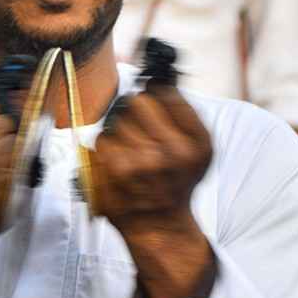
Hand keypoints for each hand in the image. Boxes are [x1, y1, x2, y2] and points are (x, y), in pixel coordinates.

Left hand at [90, 84, 213, 297]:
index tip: (151, 94)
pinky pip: (98, 142)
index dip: (153, 91)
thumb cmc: (177, 181)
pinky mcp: (108, 176)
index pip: (162, 92)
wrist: (159, 225)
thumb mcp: (199, 147)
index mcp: (195, 143)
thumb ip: (183, 109)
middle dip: (133, 111)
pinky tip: (117, 165)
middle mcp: (168, 154)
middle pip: (134, 102)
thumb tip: (157, 73)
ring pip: (113, 122)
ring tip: (130, 152)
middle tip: (140, 130)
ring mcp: (135, 166)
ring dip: (118, 132)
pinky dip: (104, 150)